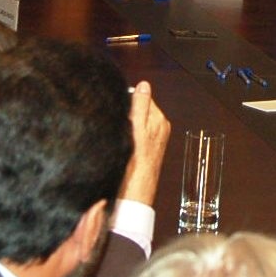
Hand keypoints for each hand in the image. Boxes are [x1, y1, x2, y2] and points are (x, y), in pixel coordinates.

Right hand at [117, 81, 170, 206]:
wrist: (135, 191)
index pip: (143, 98)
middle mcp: (158, 129)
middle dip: (126, 112)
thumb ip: (141, 105)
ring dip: (124, 124)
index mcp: (159, 120)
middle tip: (116, 122)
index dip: (128, 99)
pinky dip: (125, 135)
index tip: (117, 106)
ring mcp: (151, 140)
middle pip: (138, 110)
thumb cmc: (136, 162)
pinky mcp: (143, 150)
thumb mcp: (137, 128)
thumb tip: (144, 85)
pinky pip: (132, 135)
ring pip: (134, 122)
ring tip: (118, 134)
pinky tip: (119, 143)